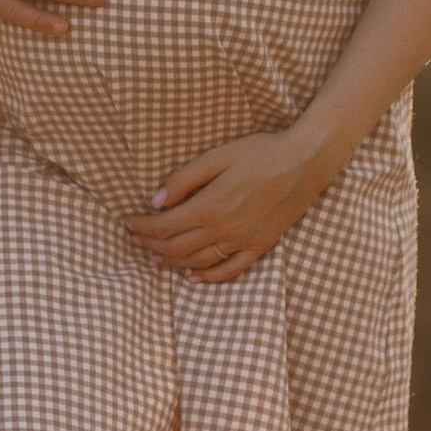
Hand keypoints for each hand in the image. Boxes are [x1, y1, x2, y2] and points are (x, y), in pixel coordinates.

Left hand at [125, 123, 339, 282]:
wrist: (304, 163)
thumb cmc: (259, 153)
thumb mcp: (217, 156)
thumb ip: (183, 179)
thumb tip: (154, 201)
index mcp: (209, 207)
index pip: (163, 226)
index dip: (141, 227)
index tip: (127, 222)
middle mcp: (223, 231)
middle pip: (176, 247)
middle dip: (150, 244)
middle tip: (134, 239)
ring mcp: (242, 242)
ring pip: (197, 261)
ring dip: (171, 261)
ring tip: (153, 257)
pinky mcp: (260, 246)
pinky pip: (230, 270)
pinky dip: (208, 277)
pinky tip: (193, 277)